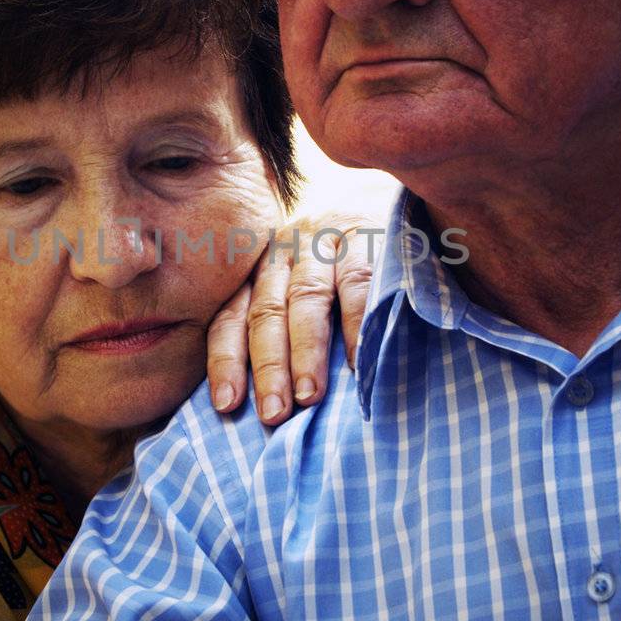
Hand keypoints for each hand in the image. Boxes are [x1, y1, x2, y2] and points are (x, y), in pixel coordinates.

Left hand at [206, 213, 377, 423]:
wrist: (394, 207)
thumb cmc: (343, 272)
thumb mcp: (304, 290)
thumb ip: (284, 329)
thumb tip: (266, 401)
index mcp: (260, 269)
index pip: (232, 315)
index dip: (226, 361)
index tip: (227, 404)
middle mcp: (285, 251)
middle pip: (267, 311)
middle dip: (268, 366)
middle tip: (272, 413)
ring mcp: (324, 241)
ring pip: (306, 298)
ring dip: (306, 351)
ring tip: (309, 396)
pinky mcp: (365, 238)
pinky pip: (356, 284)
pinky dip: (355, 326)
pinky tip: (356, 364)